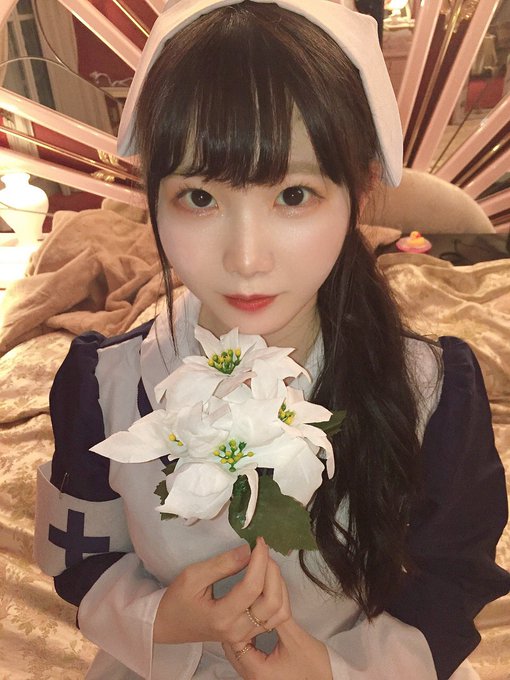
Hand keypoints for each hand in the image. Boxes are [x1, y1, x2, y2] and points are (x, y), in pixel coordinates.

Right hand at [153, 537, 288, 644]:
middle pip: (272, 601)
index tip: (259, 542)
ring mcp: (245, 636)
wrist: (169, 625)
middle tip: (262, 552)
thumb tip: (248, 550)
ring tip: (266, 565)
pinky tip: (268, 581)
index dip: (260, 561)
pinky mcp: (249, 634)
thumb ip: (222, 564)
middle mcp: (237, 630)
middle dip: (272, 571)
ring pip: (280, 612)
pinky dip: (280, 598)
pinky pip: (276, 619)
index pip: (252, 588)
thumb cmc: (178, 599)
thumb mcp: (193, 575)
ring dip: (279, 585)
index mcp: (221, 617)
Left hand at [223, 577, 332, 679]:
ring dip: (241, 630)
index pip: (234, 638)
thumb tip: (265, 591)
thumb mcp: (296, 637)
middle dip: (237, 621)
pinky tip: (255, 626)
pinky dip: (248, 639)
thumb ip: (277, 615)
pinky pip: (245, 654)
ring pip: (237, 649)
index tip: (245, 597)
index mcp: (256, 671)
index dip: (238, 616)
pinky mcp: (260, 675)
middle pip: (232, 645)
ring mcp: (254, 677)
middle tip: (245, 599)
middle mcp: (251, 677)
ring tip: (249, 609)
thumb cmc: (315, 667)